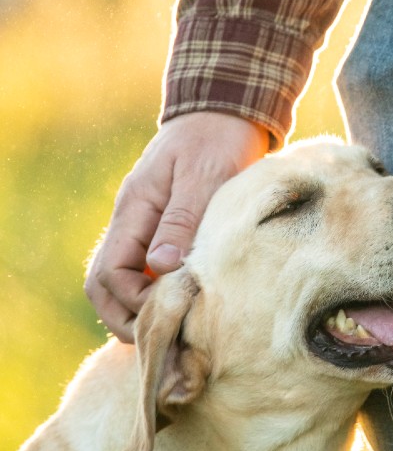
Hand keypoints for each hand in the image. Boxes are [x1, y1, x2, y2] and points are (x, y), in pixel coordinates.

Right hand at [85, 111, 269, 342]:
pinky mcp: (167, 231)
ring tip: (177, 328)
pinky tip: (187, 307)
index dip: (136, 302)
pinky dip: (160, 294)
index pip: (111, 273)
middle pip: (106, 286)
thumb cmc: (218, 141)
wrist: (227, 114)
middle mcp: (133, 223)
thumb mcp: (204, 178)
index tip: (172, 311)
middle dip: (128, 317)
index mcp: (134, 210)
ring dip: (143, 309)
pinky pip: (149, 272)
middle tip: (166, 336)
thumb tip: (161, 267)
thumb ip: (182, 221)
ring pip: (124, 283)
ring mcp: (147, 228)